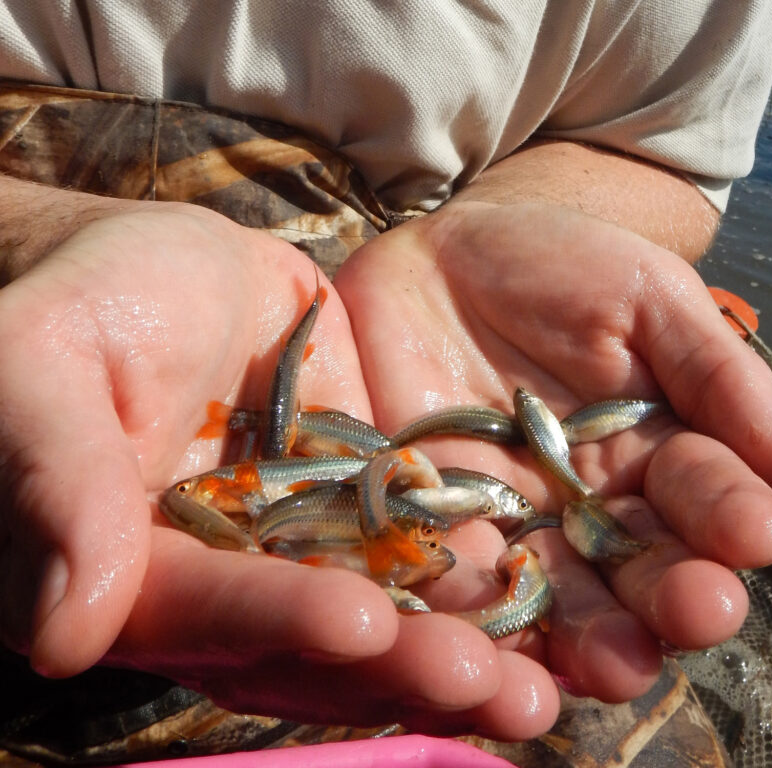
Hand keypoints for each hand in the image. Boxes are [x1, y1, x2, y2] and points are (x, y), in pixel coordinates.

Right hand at [0, 201, 556, 738]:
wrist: (160, 261)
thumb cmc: (80, 299)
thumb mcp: (41, 363)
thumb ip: (54, 480)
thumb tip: (62, 630)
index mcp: (131, 573)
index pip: (205, 612)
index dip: (275, 619)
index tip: (360, 620)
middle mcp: (224, 579)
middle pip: (310, 640)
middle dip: (400, 666)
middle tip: (496, 690)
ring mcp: (301, 541)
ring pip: (379, 608)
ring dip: (456, 648)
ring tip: (542, 687)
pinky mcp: (360, 496)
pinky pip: (416, 544)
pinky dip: (471, 576)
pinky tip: (541, 598)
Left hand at [332, 200, 771, 702]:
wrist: (446, 251)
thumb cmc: (559, 261)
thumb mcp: (647, 294)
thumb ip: (714, 369)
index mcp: (655, 452)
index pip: (703, 496)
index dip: (730, 513)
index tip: (755, 531)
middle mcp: (592, 507)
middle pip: (640, 569)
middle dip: (674, 594)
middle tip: (700, 610)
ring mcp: (512, 524)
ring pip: (558, 599)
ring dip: (593, 638)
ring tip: (620, 664)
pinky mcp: (432, 528)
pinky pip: (456, 585)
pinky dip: (479, 625)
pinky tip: (506, 657)